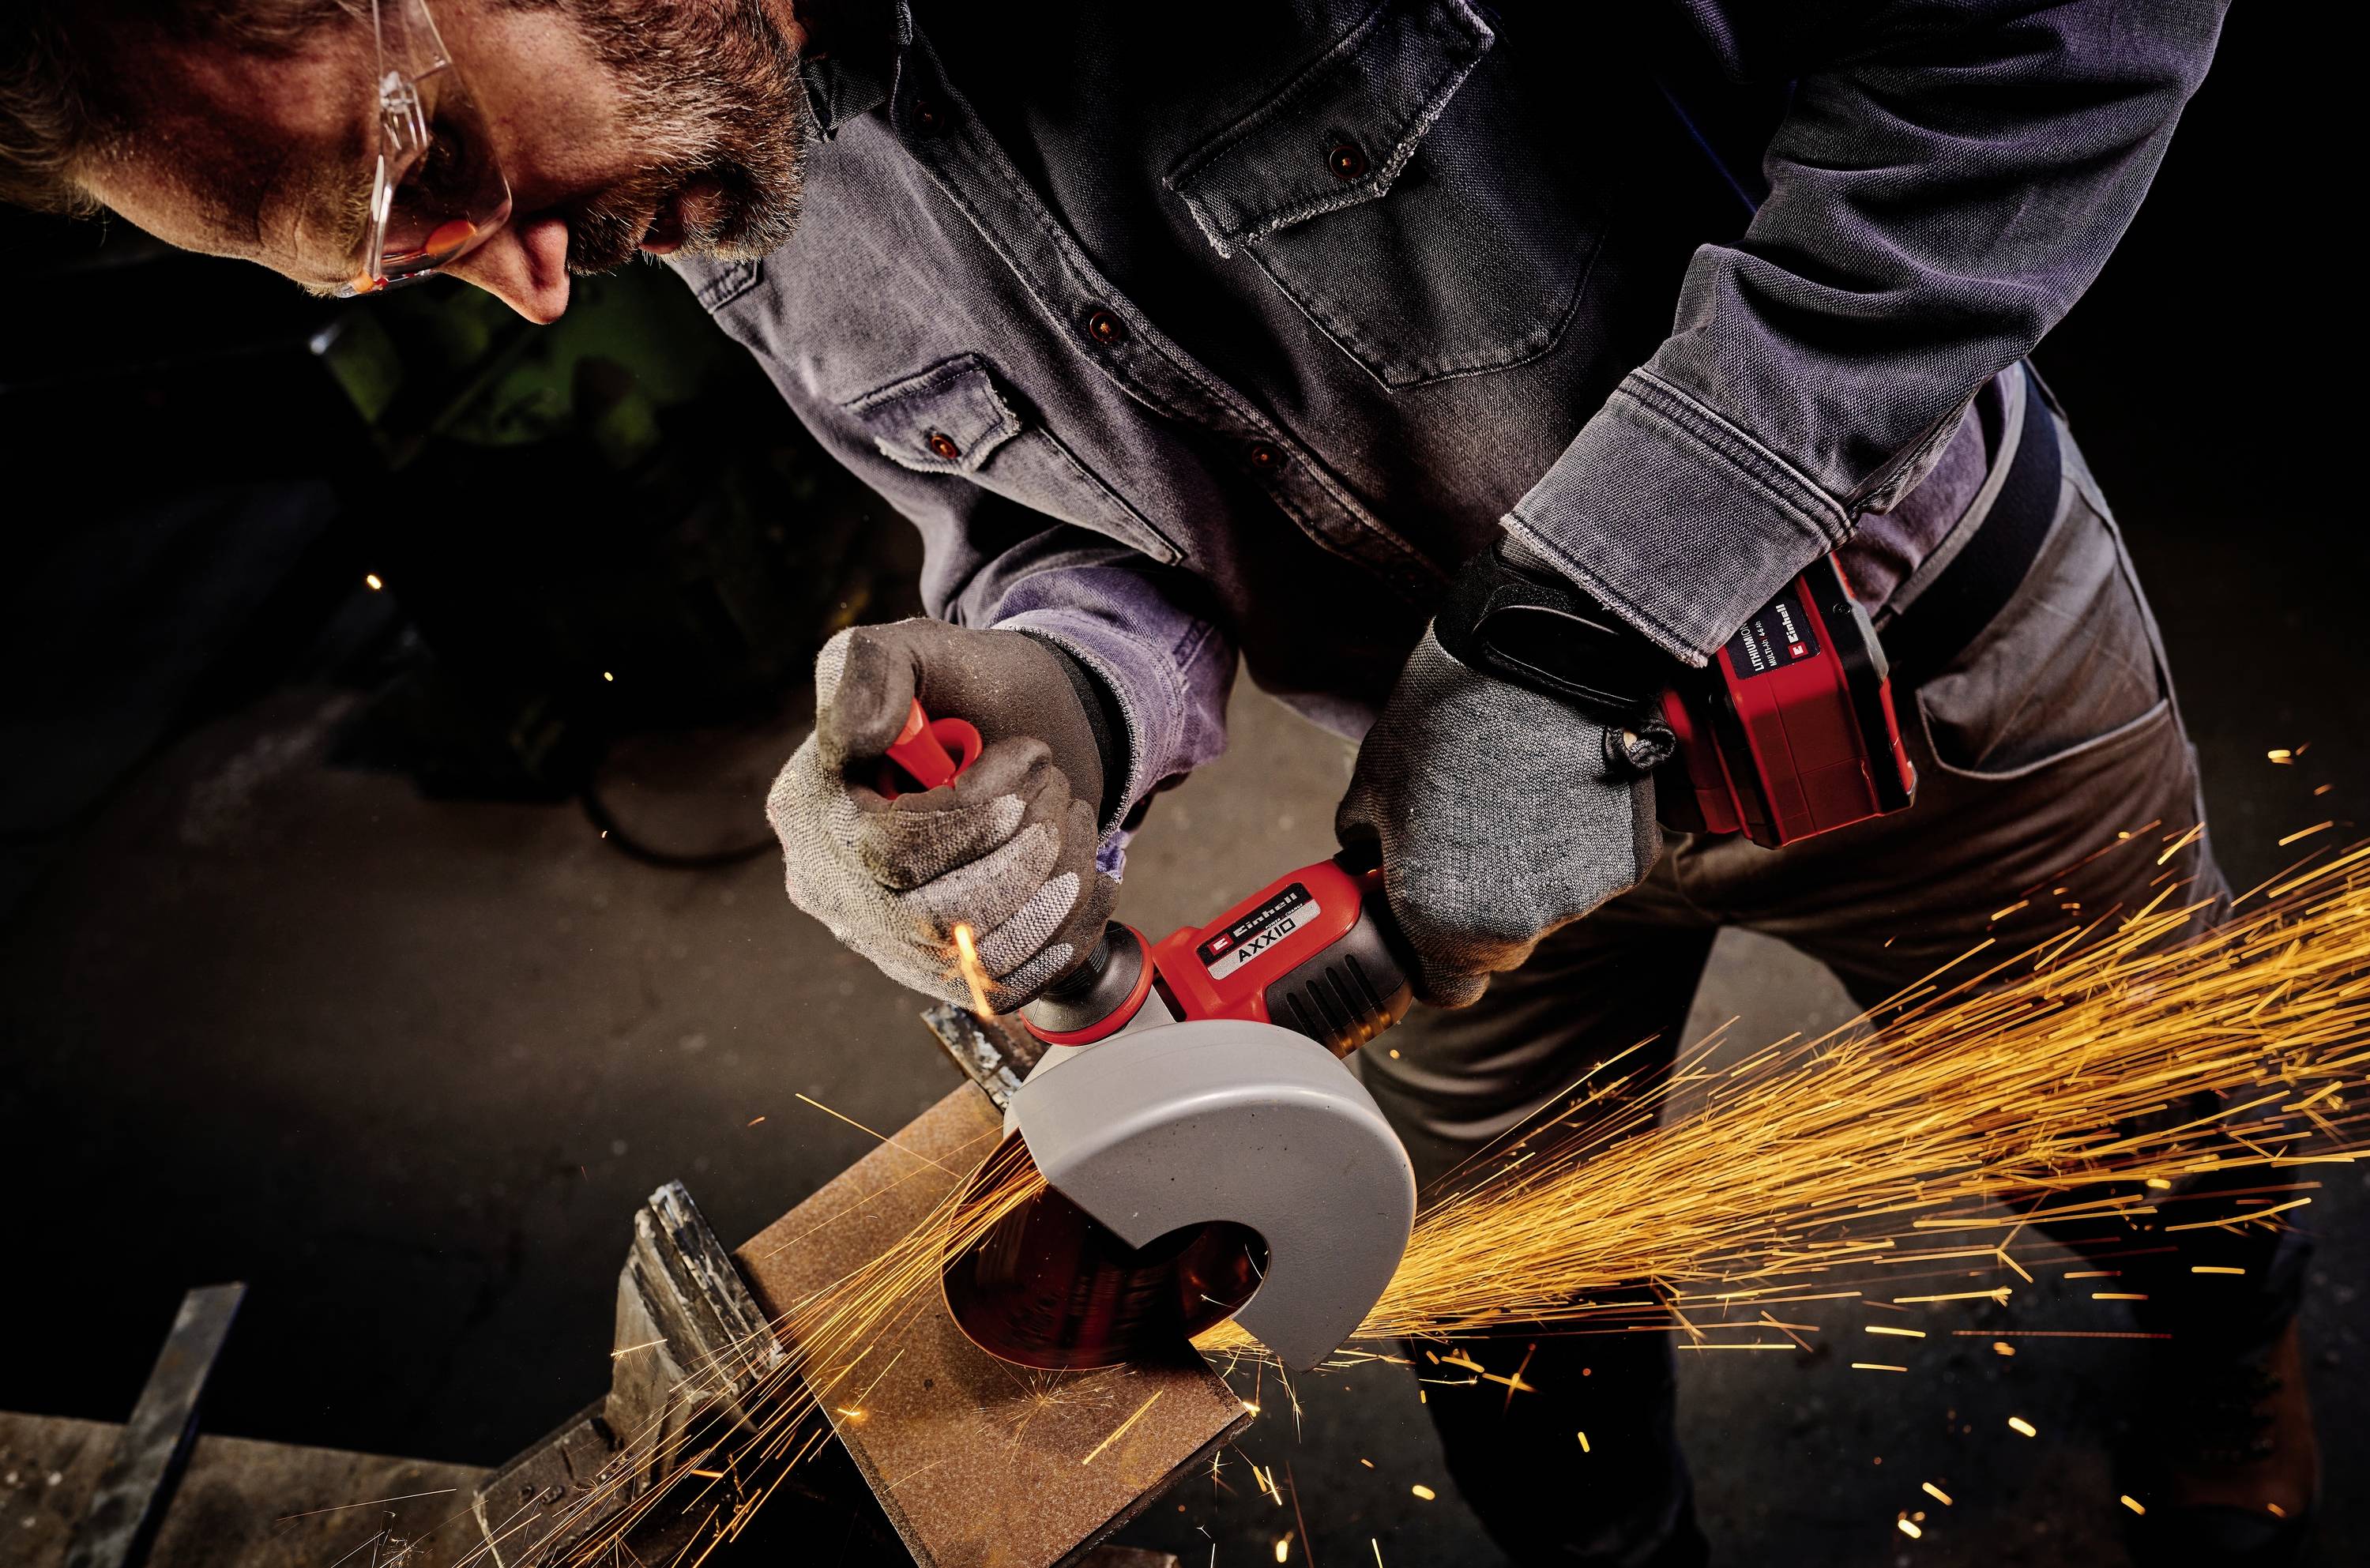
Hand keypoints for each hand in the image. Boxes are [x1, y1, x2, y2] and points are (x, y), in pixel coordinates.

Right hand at [769, 618, 1117, 1010]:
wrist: (1024, 732)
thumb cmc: (965, 690)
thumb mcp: (915, 649)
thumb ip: (868, 669)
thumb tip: (859, 735)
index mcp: (811, 813)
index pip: (886, 855)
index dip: (972, 821)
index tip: (1028, 761)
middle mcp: (838, 889)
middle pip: (932, 923)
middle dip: (1023, 857)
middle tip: (1060, 791)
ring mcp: (891, 940)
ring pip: (978, 960)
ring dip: (1054, 890)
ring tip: (1076, 822)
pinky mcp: (947, 971)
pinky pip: (1007, 987)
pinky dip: (1066, 935)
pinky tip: (1089, 880)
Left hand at [1337, 624, 1665, 1007]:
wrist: (1536, 660)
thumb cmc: (1445, 722)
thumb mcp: (1372, 788)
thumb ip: (1367, 849)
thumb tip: (1370, 863)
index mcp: (1444, 923)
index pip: (1446, 990)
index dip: (1429, 960)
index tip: (1422, 926)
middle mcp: (1517, 925)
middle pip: (1496, 951)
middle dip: (1474, 912)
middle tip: (1462, 845)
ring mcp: (1580, 895)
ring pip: (1545, 908)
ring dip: (1525, 872)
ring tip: (1510, 797)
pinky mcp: (1627, 861)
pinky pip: (1588, 871)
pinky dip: (1571, 843)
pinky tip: (1553, 788)